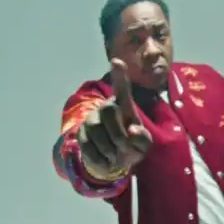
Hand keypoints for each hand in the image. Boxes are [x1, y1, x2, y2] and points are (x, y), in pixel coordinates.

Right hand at [77, 59, 152, 177]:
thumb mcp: (143, 145)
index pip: (122, 89)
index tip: (117, 61)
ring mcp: (91, 120)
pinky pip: (89, 146)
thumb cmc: (131, 146)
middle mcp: (106, 108)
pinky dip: (101, 158)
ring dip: (110, 149)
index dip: (120, 76)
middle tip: (124, 148)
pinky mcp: (81, 134)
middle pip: (108, 110)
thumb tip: (132, 131)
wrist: (112, 162)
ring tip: (117, 155)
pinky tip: (107, 160)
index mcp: (124, 107)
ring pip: (98, 131)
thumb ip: (142, 139)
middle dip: (118, 133)